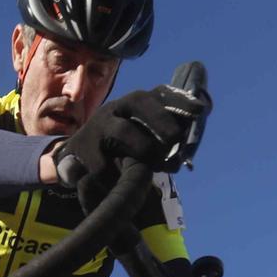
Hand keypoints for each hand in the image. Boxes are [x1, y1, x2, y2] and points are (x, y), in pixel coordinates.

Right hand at [54, 85, 204, 189]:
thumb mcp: (139, 134)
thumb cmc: (117, 148)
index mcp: (132, 104)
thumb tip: (198, 129)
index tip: (200, 112)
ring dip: (142, 148)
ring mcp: (97, 128)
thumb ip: (166, 134)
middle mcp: (114, 109)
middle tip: (175, 141)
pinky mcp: (83, 152)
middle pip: (138, 102)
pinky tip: (126, 182)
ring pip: (122, 131)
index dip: (180, 101)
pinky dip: (119, 174)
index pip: (158, 93)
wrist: (76, 159)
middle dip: (160, 120)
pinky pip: (104, 163)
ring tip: (154, 166)